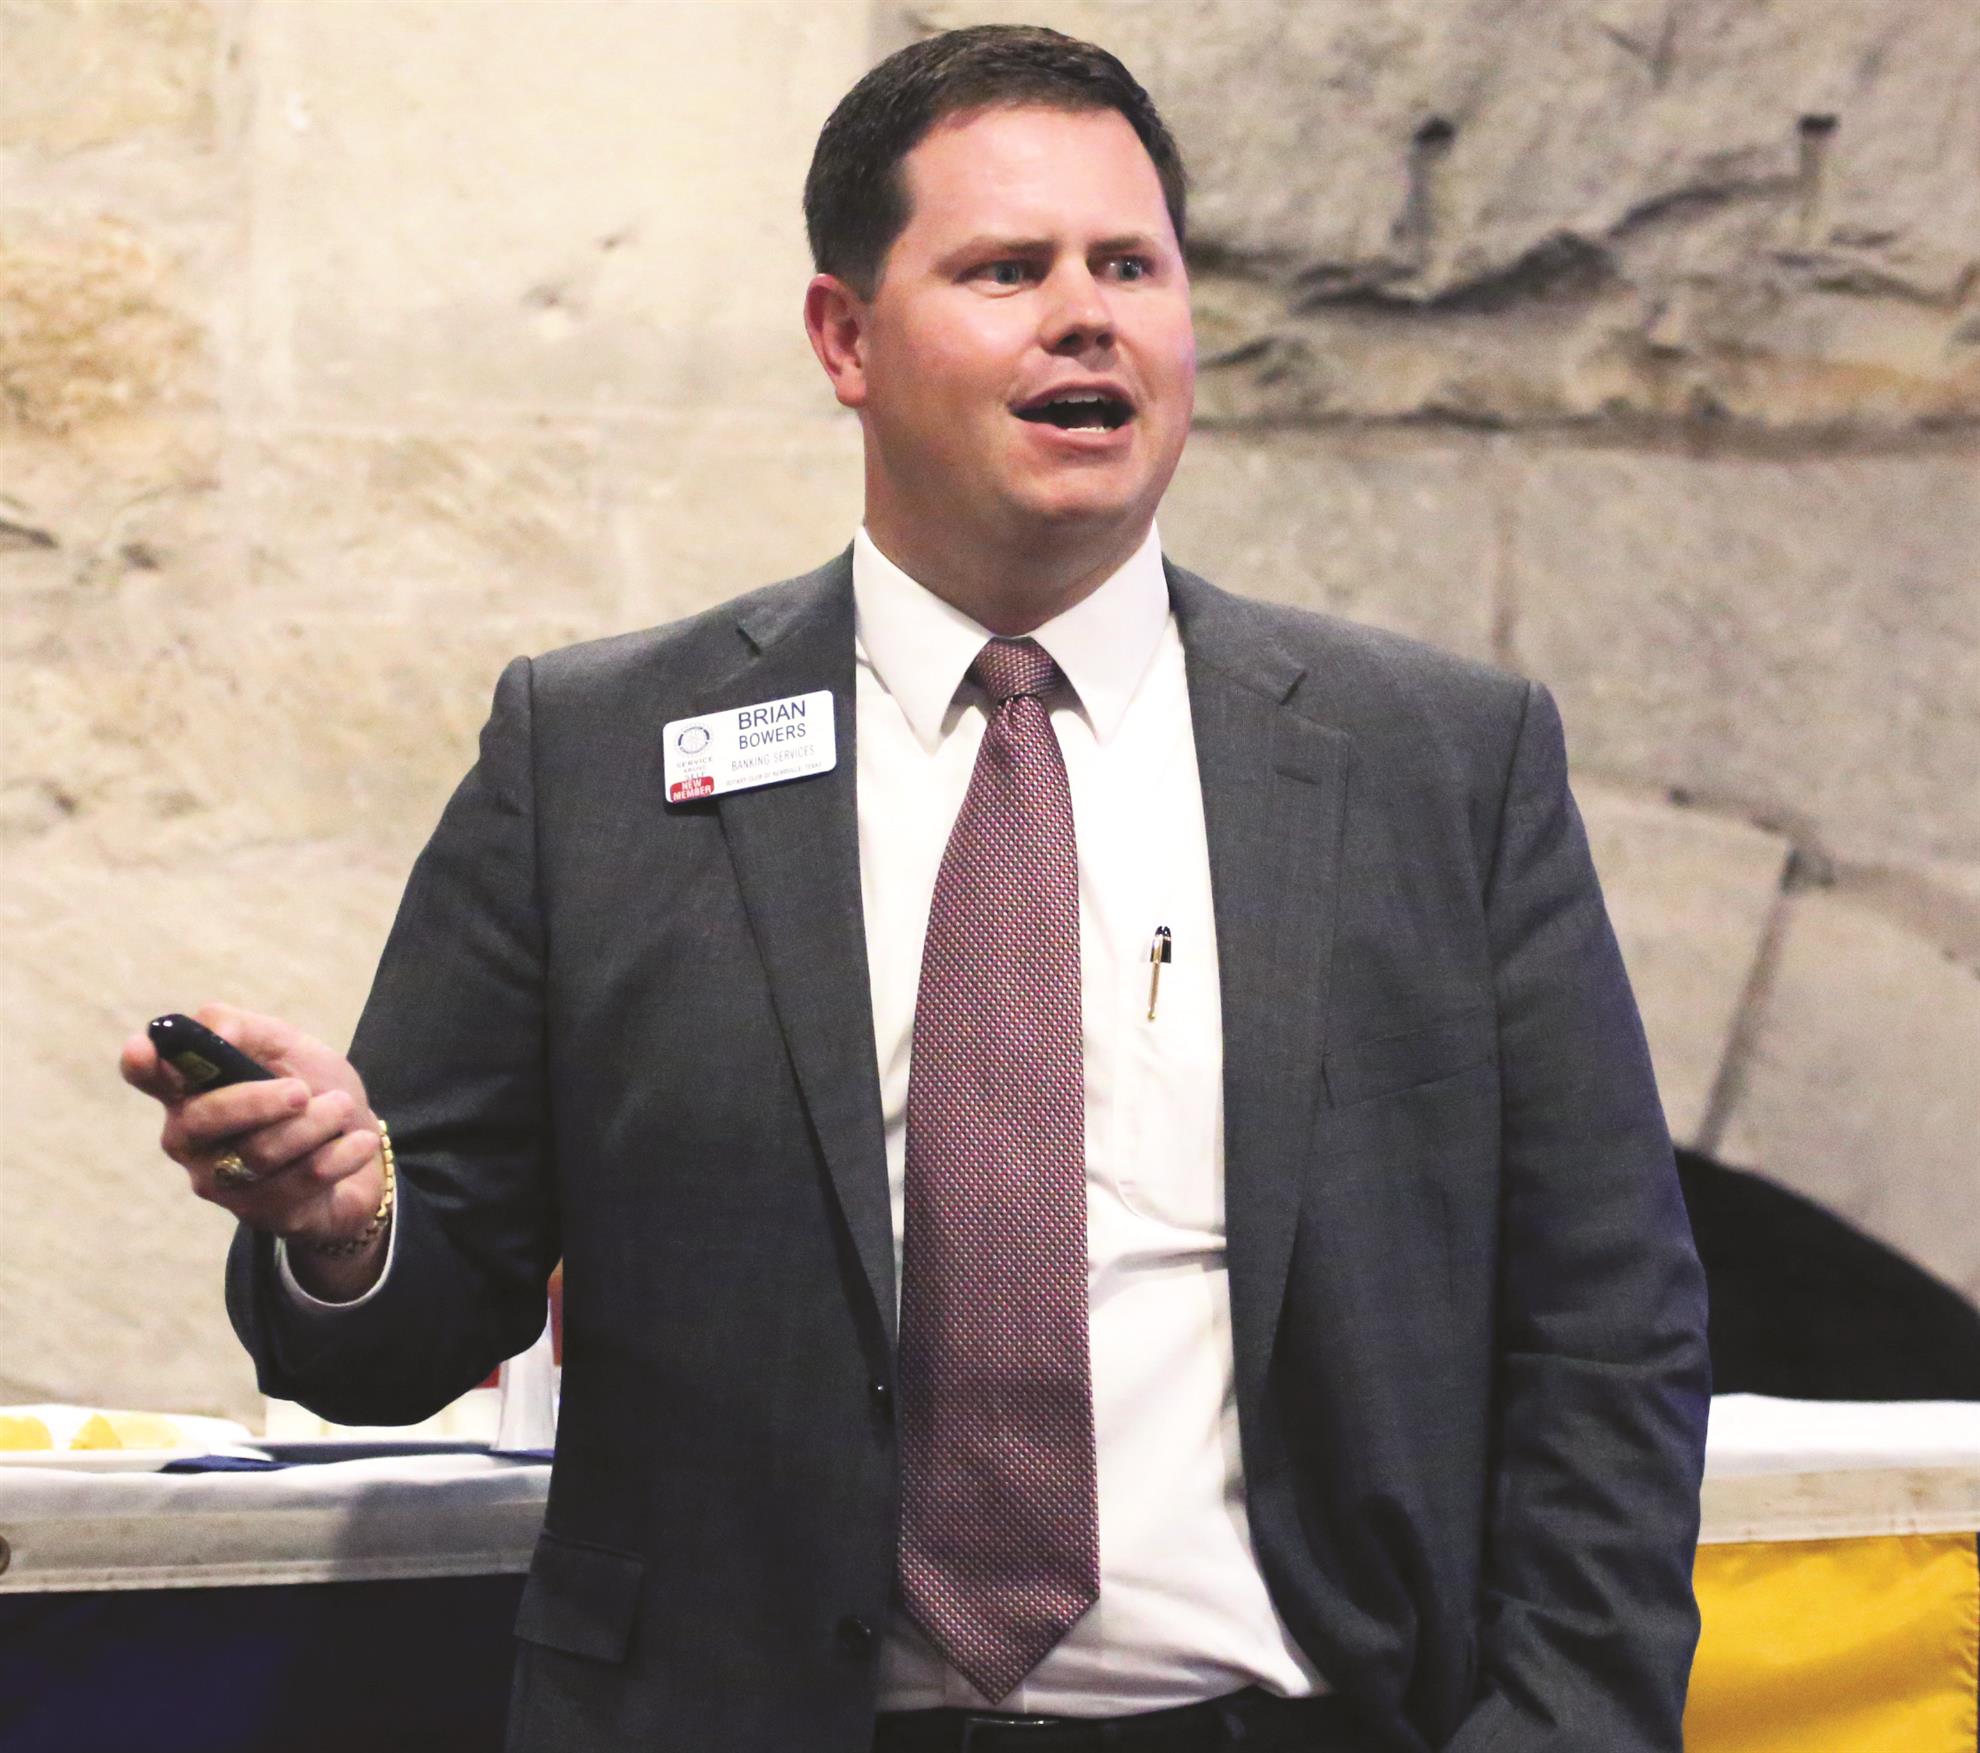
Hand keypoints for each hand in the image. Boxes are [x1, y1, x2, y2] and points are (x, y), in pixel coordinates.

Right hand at [120, 1003, 385, 1254]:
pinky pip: (299, 1181)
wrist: (361, 1147)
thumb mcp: (288, 1047)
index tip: (144, 1048)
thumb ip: (248, 1030)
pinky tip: (358, 1141)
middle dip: (258, 1101)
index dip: (141, 1063)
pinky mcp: (259, 1213)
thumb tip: (215, 1032)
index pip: (148, 1076)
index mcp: (190, 1089)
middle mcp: (191, 1139)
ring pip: (258, 1153)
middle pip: (202, 1120)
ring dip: (314, 1125)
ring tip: (342, 1108)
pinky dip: (339, 1154)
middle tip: (302, 1091)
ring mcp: (219, 1181)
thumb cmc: (310, 1090)